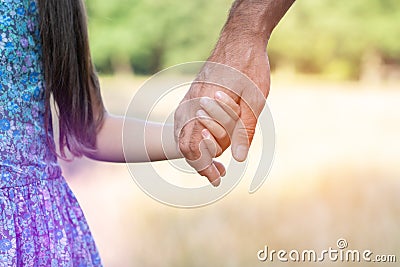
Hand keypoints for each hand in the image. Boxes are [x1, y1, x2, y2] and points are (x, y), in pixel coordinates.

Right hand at [174, 41, 269, 183]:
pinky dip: (194, 137)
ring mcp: (189, 98)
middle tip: (216, 175)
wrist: (240, 38)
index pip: (194, 146)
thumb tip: (237, 159)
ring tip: (214, 162)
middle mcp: (191, 104)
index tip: (216, 180)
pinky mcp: (193, 95)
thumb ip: (243, 129)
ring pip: (183, 133)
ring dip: (196, 150)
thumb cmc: (249, 66)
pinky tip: (209, 140)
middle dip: (199, 163)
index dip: (204, 167)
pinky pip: (185, 122)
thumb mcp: (254, 99)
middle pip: (184, 143)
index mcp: (203, 107)